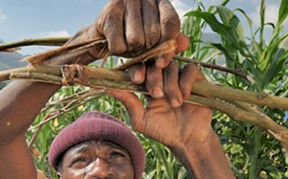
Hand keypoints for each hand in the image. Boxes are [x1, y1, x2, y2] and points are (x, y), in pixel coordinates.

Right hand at [66, 0, 186, 63]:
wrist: (102, 36)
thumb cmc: (134, 38)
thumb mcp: (156, 41)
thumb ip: (171, 43)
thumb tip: (185, 43)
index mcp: (160, 2)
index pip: (171, 23)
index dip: (169, 45)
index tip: (161, 63)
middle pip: (153, 35)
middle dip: (146, 50)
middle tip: (139, 49)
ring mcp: (125, 1)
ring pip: (136, 40)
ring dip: (132, 51)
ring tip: (128, 45)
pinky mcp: (109, 12)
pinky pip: (119, 45)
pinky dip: (119, 51)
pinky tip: (116, 43)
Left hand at [107, 63, 213, 154]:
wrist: (188, 140)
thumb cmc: (163, 131)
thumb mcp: (141, 119)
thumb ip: (128, 101)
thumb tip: (108, 87)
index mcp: (146, 85)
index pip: (139, 67)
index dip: (137, 70)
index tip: (137, 80)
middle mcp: (162, 78)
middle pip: (154, 64)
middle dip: (154, 78)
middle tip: (157, 95)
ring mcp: (179, 77)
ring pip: (172, 66)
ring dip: (171, 85)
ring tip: (175, 104)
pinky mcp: (196, 79)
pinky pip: (189, 70)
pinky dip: (185, 82)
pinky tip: (185, 96)